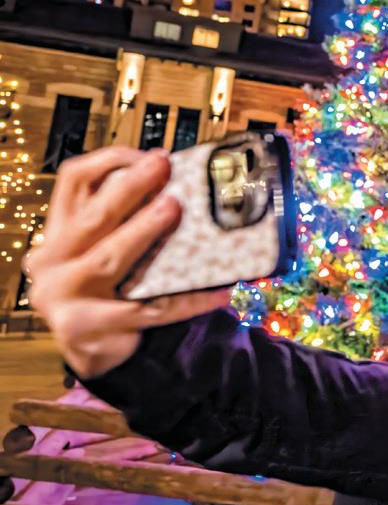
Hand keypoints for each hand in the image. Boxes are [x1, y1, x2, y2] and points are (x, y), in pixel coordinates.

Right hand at [25, 146, 230, 379]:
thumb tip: (181, 187)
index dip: (108, 162)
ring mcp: (65, 296)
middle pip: (91, 218)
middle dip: (129, 189)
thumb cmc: (106, 289)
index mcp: (58, 233)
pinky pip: (150, 309)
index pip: (73, 182)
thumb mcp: (102, 249)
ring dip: (142, 231)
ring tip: (174, 209)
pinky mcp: (88, 327)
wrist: (93, 348)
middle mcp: (52, 261)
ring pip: (107, 258)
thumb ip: (124, 221)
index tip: (147, 155)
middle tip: (162, 166)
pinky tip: (219, 289)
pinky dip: (188, 299)